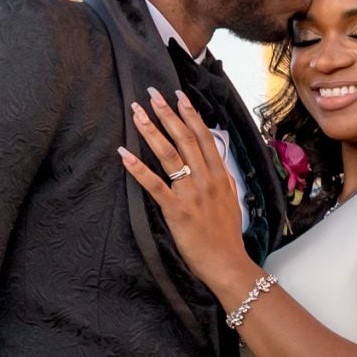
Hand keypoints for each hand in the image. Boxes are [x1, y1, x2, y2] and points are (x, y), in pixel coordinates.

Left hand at [119, 88, 250, 294]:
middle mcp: (206, 178)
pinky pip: (154, 185)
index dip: (190, 114)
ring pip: (169, 154)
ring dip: (151, 131)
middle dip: (167, 114)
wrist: (227, 262)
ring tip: (137, 114)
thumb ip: (226, 182)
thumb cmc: (226, 236)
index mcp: (219, 175)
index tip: (178, 96)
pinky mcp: (176, 210)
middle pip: (185, 138)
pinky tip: (124, 154)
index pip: (204, 136)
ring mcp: (191, 193)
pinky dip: (138, 168)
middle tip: (151, 94)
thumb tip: (221, 168)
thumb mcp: (232, 201)